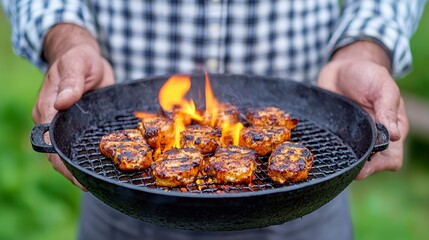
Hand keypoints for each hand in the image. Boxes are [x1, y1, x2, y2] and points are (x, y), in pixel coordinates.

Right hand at [32, 23, 114, 189]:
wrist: (87, 57)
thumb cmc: (79, 58)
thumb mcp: (77, 64)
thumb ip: (71, 82)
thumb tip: (62, 103)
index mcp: (47, 109)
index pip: (50, 142)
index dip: (62, 162)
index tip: (77, 176)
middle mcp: (55, 121)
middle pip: (59, 153)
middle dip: (73, 171)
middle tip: (93, 185)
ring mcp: (68, 125)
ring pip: (71, 151)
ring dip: (82, 166)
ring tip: (100, 181)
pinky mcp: (81, 126)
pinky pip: (84, 143)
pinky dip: (91, 154)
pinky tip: (106, 164)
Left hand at [317, 40, 408, 179]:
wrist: (343, 67)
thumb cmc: (368, 74)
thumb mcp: (383, 87)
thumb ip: (387, 108)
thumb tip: (395, 136)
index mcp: (391, 129)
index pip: (391, 159)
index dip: (380, 165)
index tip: (365, 164)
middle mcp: (372, 138)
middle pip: (370, 165)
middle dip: (358, 169)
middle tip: (342, 165)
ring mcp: (353, 137)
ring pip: (350, 159)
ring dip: (342, 162)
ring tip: (329, 161)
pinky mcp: (336, 134)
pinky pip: (333, 148)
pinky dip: (327, 152)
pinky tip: (317, 152)